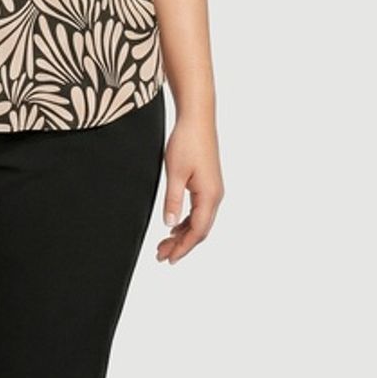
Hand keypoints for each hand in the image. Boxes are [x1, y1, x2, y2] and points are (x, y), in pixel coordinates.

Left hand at [156, 113, 222, 264]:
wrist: (197, 119)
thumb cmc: (187, 142)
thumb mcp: (175, 173)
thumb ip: (172, 201)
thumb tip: (169, 225)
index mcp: (209, 196)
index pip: (197, 231)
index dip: (182, 247)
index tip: (168, 259)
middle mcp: (215, 195)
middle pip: (199, 230)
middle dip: (181, 245)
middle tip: (161, 256)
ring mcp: (213, 190)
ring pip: (199, 221)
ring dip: (182, 234)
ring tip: (164, 245)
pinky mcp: (208, 184)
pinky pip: (199, 210)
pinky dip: (186, 222)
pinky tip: (173, 226)